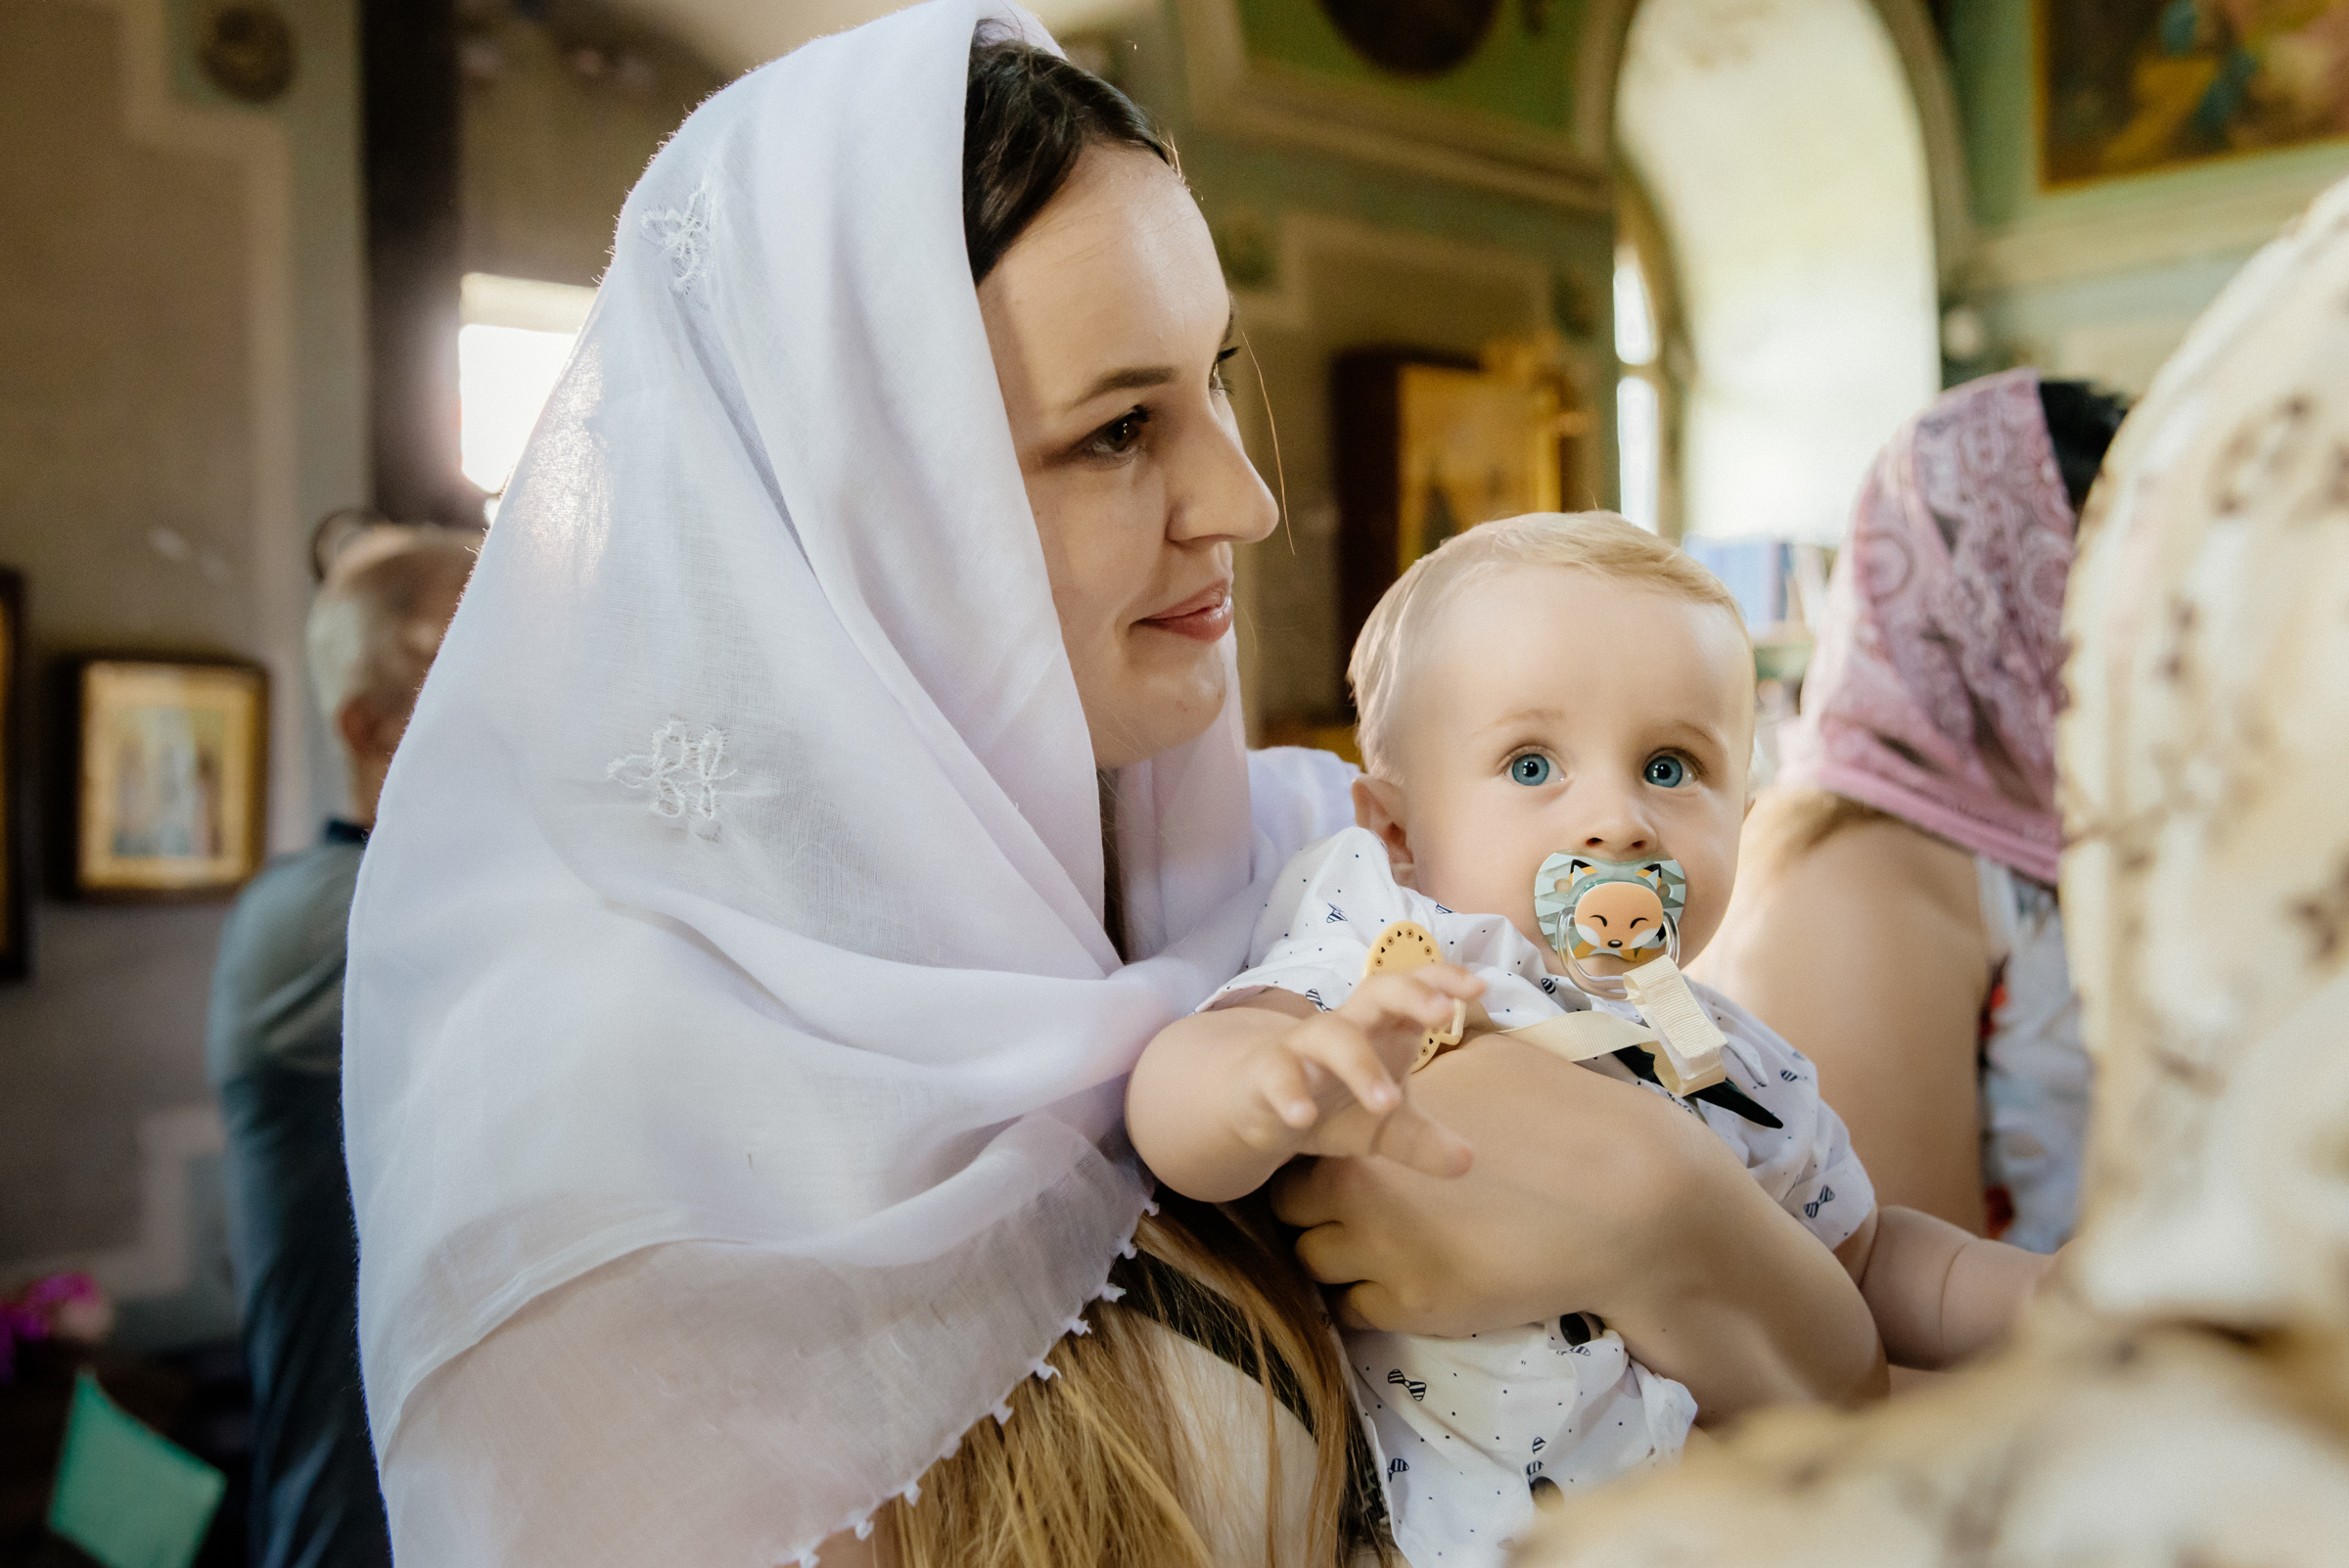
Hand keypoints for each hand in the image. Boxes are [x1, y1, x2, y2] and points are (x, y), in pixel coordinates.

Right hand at [1233, 969, 1480, 1180]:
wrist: (1259, 1105)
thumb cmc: (1332, 1101)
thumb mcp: (1385, 1127)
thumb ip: (1424, 1142)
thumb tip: (1468, 1162)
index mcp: (1382, 1027)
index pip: (1415, 987)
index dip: (1444, 980)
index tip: (1480, 988)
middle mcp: (1347, 1026)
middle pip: (1378, 990)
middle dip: (1412, 995)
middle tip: (1443, 1015)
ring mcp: (1304, 1046)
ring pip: (1332, 1033)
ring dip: (1361, 1064)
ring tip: (1388, 1103)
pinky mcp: (1268, 1072)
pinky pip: (1279, 1074)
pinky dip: (1291, 1092)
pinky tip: (1303, 1117)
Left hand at [1269, 1035, 1703, 1334]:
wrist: (1624, 1205)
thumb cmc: (1561, 1121)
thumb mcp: (1486, 1064)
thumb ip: (1429, 1065)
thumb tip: (1411, 1056)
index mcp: (1376, 1125)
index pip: (1306, 1147)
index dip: (1321, 1155)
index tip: (1348, 1161)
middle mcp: (1363, 1192)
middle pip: (1292, 1210)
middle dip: (1316, 1209)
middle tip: (1355, 1209)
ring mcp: (1383, 1255)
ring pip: (1313, 1264)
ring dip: (1334, 1257)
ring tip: (1377, 1248)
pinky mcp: (1412, 1308)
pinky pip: (1349, 1311)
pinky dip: (1365, 1299)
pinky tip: (1400, 1281)